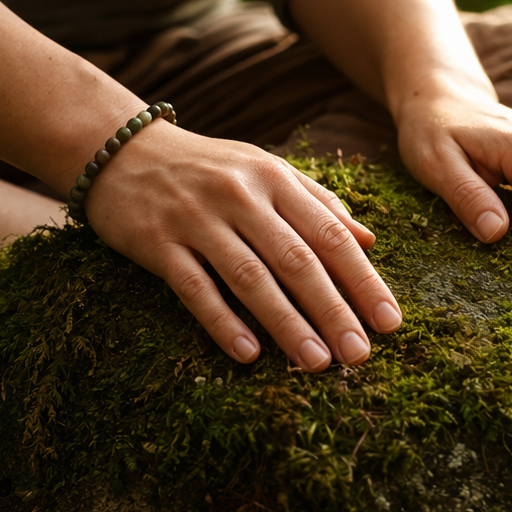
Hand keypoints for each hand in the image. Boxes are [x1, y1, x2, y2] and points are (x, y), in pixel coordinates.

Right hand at [85, 120, 402, 369]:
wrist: (122, 149)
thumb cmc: (208, 167)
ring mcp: (197, 219)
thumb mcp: (266, 170)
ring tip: (316, 362)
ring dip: (286, 324)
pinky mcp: (158, 242)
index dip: (363, 280)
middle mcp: (241, 196)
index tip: (389, 322)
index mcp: (275, 179)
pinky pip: (194, 288)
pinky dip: (222, 322)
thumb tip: (369, 240)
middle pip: (296, 260)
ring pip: (250, 277)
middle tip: (360, 354)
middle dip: (333, 310)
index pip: (330, 234)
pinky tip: (248, 354)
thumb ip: (317, 202)